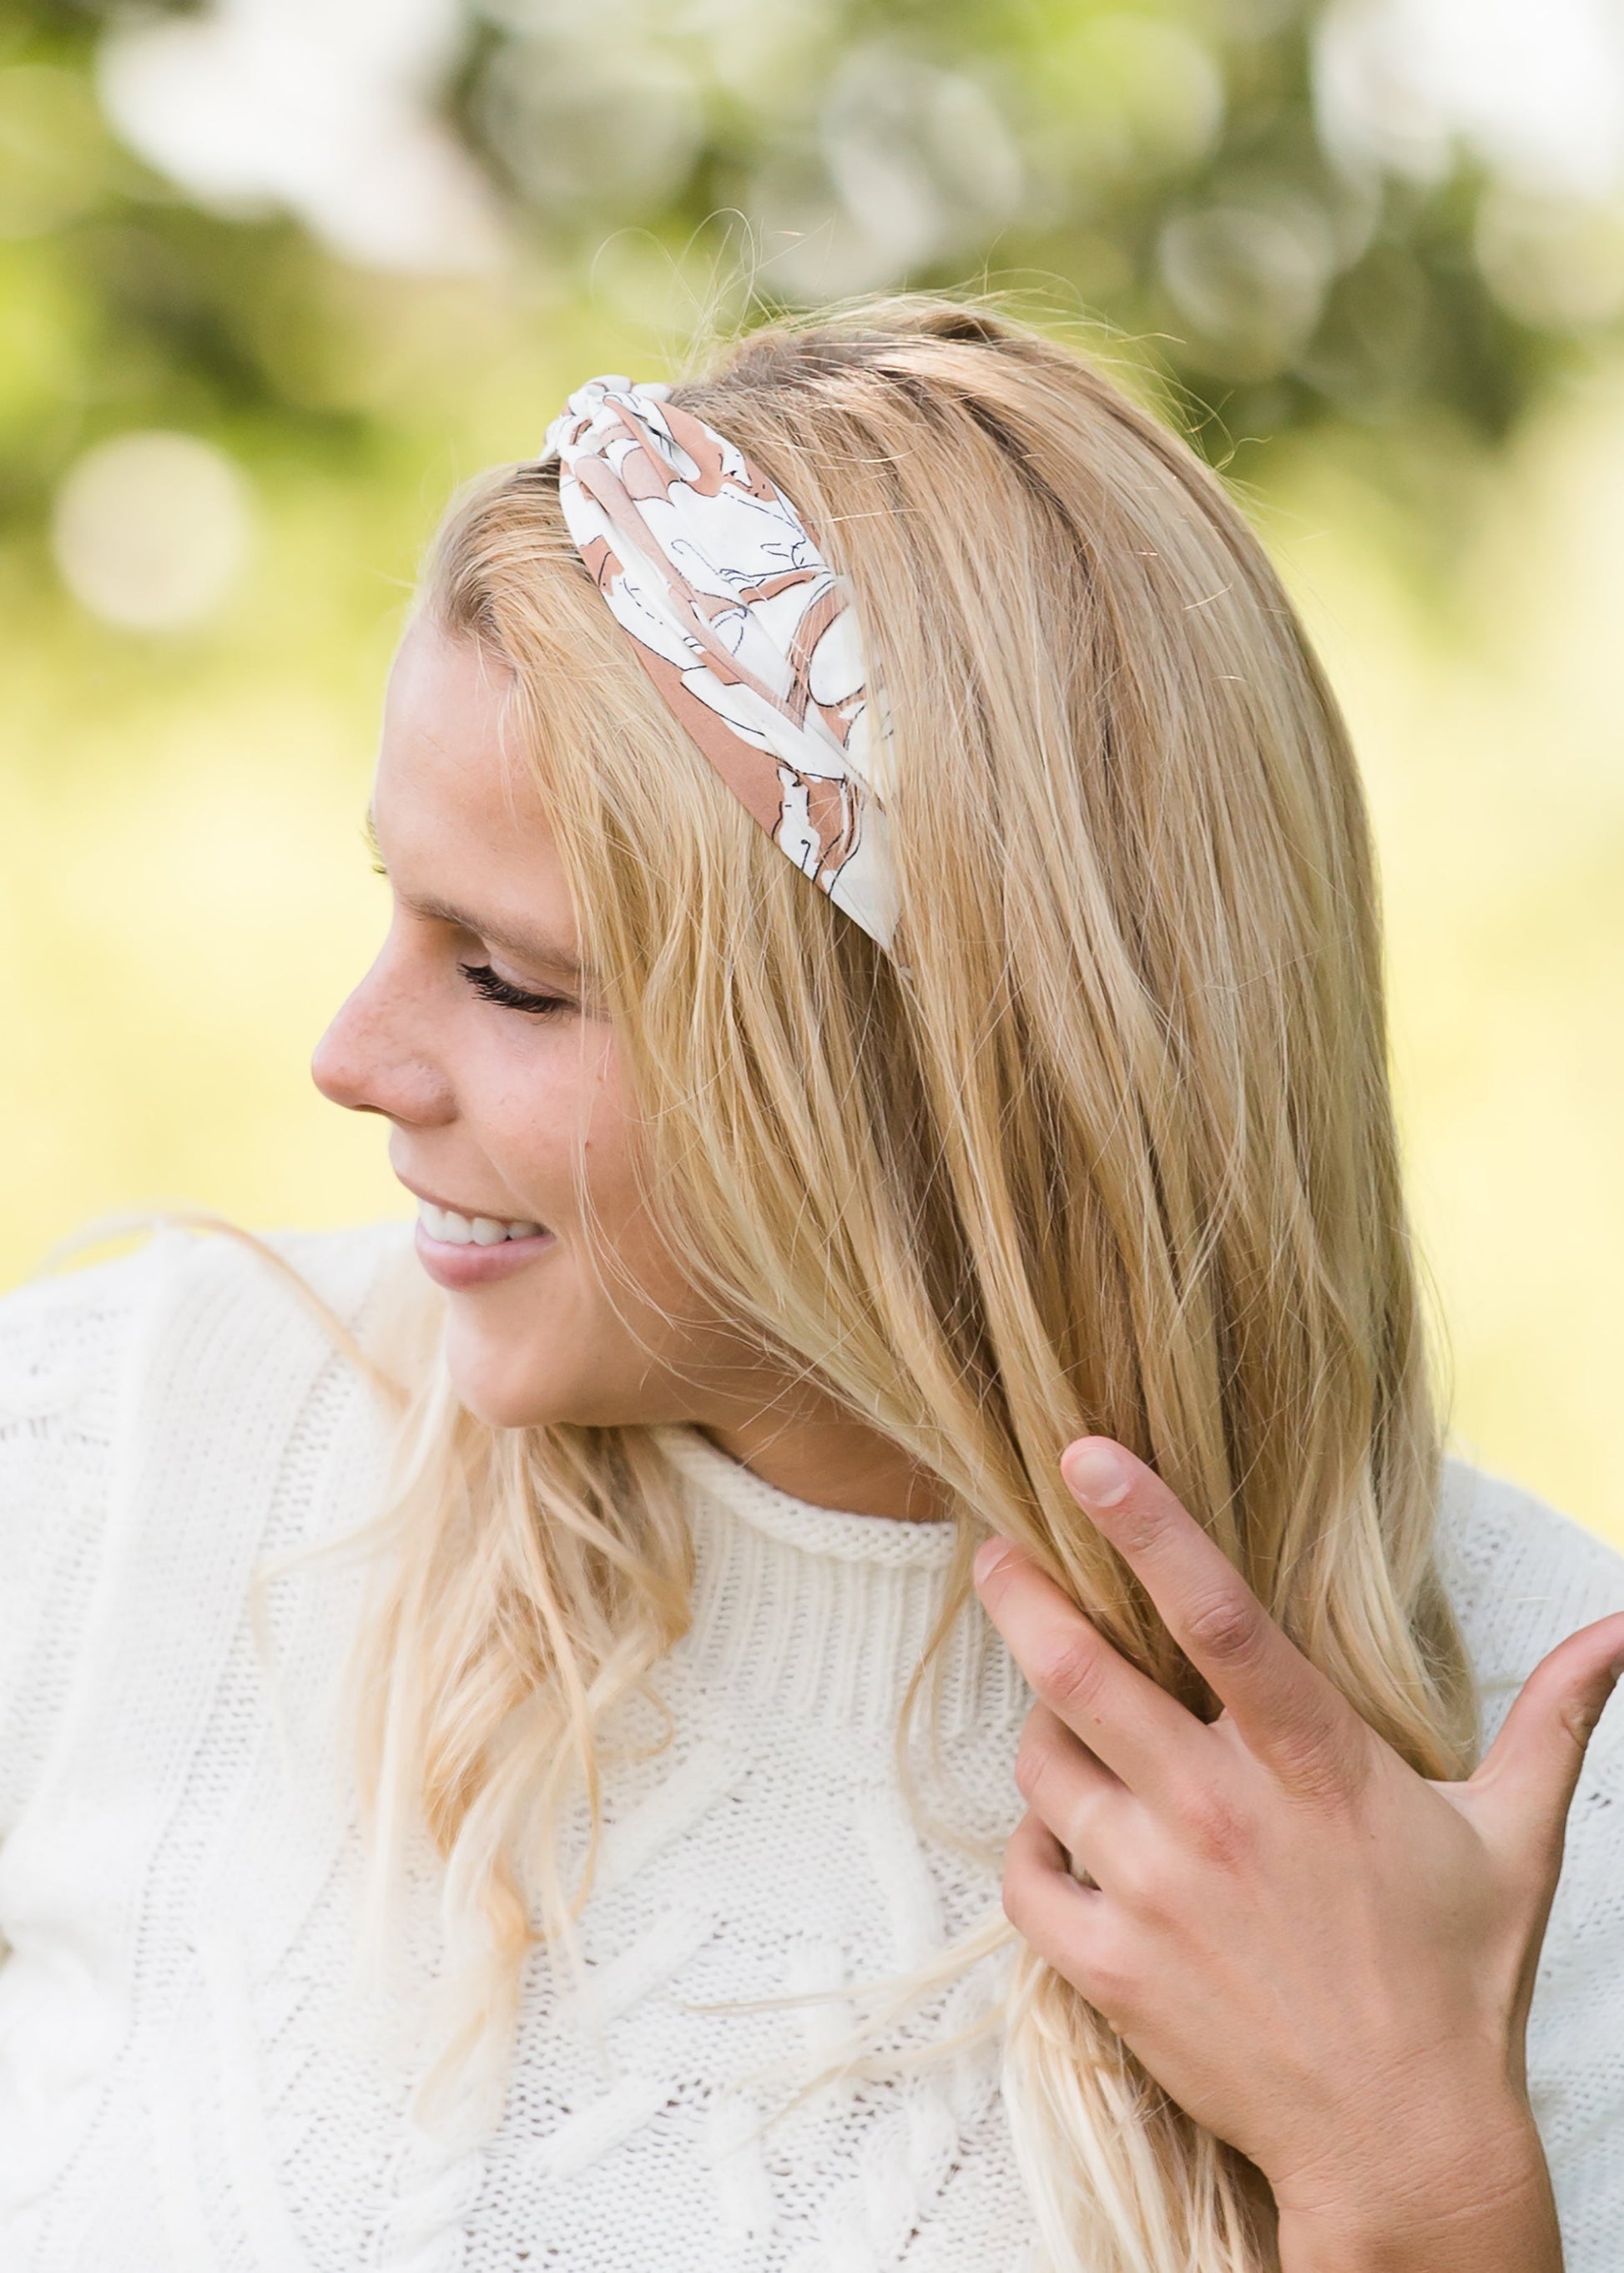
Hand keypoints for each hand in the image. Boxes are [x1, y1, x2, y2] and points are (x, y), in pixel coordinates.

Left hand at [973, 1437, 1623, 2272]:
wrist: (1403, 2146)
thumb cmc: (1455, 1980)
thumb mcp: (1515, 1834)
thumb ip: (1555, 1714)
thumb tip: (1623, 1627)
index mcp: (1311, 1762)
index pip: (1216, 1613)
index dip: (1145, 1524)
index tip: (1083, 1455)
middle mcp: (1217, 1812)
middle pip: (1080, 1671)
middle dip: (1022, 1596)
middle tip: (998, 1555)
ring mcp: (1153, 1891)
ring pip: (1042, 1763)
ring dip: (1042, 1730)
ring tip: (1069, 1724)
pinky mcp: (1108, 1967)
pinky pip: (1025, 1873)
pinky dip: (1032, 1845)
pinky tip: (1066, 1837)